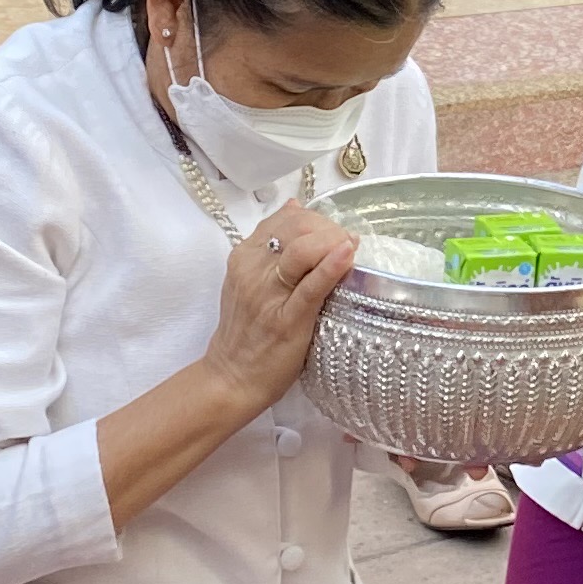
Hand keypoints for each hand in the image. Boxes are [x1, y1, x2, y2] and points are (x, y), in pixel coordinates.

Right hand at [197, 200, 356, 417]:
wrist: (232, 377)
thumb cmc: (249, 330)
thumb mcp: (251, 278)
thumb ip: (270, 245)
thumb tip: (295, 207)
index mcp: (245, 256)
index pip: (285, 218)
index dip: (316, 219)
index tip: (332, 233)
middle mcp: (253, 270)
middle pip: (297, 228)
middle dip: (329, 229)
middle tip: (346, 244)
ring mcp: (268, 295)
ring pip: (303, 250)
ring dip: (334, 242)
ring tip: (351, 249)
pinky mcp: (286, 320)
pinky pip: (311, 286)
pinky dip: (332, 266)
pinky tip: (348, 254)